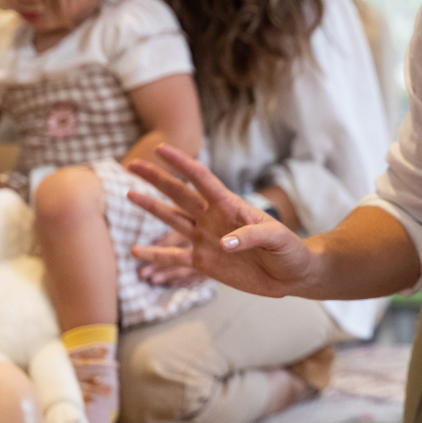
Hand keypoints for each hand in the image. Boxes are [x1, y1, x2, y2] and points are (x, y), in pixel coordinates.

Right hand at [127, 145, 318, 297]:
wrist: (292, 273)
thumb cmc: (289, 249)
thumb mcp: (277, 238)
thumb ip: (252, 236)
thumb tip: (224, 244)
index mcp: (230, 206)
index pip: (202, 179)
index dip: (182, 164)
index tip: (161, 148)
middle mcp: (212, 219)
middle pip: (179, 194)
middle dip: (156, 179)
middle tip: (132, 164)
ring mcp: (206, 240)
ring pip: (172, 220)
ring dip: (151, 208)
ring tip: (129, 195)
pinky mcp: (205, 262)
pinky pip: (175, 258)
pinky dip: (155, 255)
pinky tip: (135, 251)